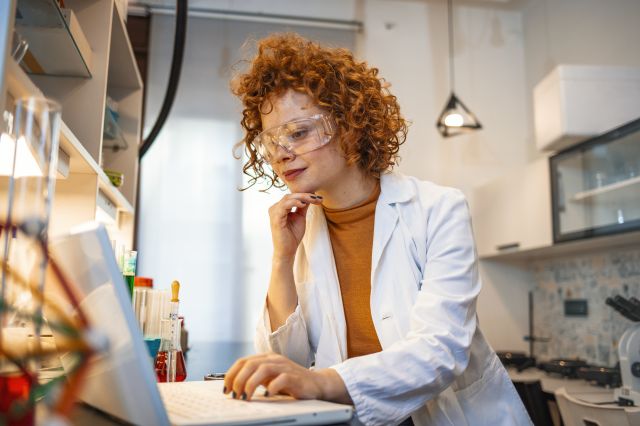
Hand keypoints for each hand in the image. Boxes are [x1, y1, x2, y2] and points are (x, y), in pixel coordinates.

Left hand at [222, 352, 350, 403]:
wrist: (316, 384)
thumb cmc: (291, 382)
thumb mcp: (269, 378)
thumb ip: (255, 378)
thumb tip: (234, 387)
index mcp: (266, 358)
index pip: (243, 361)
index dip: (231, 374)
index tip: (226, 389)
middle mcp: (274, 359)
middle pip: (250, 364)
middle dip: (238, 380)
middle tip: (234, 394)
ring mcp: (285, 367)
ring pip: (263, 368)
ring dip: (250, 383)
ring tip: (245, 397)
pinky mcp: (294, 377)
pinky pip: (281, 379)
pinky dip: (271, 387)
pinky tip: (267, 396)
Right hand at [269, 193, 321, 259]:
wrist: (287, 251)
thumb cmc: (292, 236)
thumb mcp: (300, 218)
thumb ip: (303, 207)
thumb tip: (310, 196)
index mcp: (280, 208)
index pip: (292, 196)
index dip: (305, 195)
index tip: (319, 198)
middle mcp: (275, 208)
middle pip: (290, 195)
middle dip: (305, 195)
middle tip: (318, 197)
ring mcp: (274, 212)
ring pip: (288, 198)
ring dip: (302, 197)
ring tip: (313, 199)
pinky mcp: (275, 218)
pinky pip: (285, 206)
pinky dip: (294, 203)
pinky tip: (303, 204)